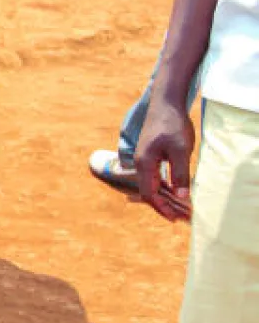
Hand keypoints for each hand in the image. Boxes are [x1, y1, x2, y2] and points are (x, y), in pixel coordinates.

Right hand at [134, 98, 194, 220]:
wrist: (165, 103)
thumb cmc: (172, 125)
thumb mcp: (181, 151)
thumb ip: (180, 174)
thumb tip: (182, 197)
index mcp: (145, 163)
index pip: (149, 193)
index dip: (161, 208)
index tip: (174, 218)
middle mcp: (141, 163)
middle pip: (148, 191)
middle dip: (163, 206)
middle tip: (180, 217)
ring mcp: (144, 158)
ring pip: (152, 183)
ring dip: (165, 197)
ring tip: (179, 207)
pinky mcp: (150, 154)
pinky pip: (154, 175)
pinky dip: (164, 186)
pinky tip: (175, 190)